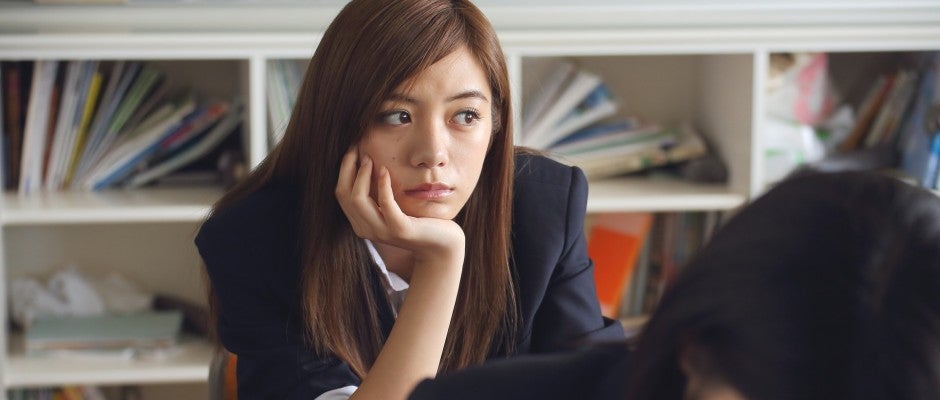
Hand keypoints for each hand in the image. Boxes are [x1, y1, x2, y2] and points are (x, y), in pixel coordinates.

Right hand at [335, 148, 465, 262]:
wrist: (442, 245)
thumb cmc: (418, 220)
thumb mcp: (393, 206)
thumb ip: (378, 194)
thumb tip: (368, 160)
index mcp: (361, 223)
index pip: (341, 193)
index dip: (343, 169)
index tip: (352, 149)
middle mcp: (366, 229)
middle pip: (344, 194)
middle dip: (348, 168)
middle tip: (358, 148)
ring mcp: (382, 231)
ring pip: (358, 199)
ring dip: (362, 174)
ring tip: (370, 158)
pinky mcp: (399, 229)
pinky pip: (385, 204)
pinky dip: (383, 184)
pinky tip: (386, 170)